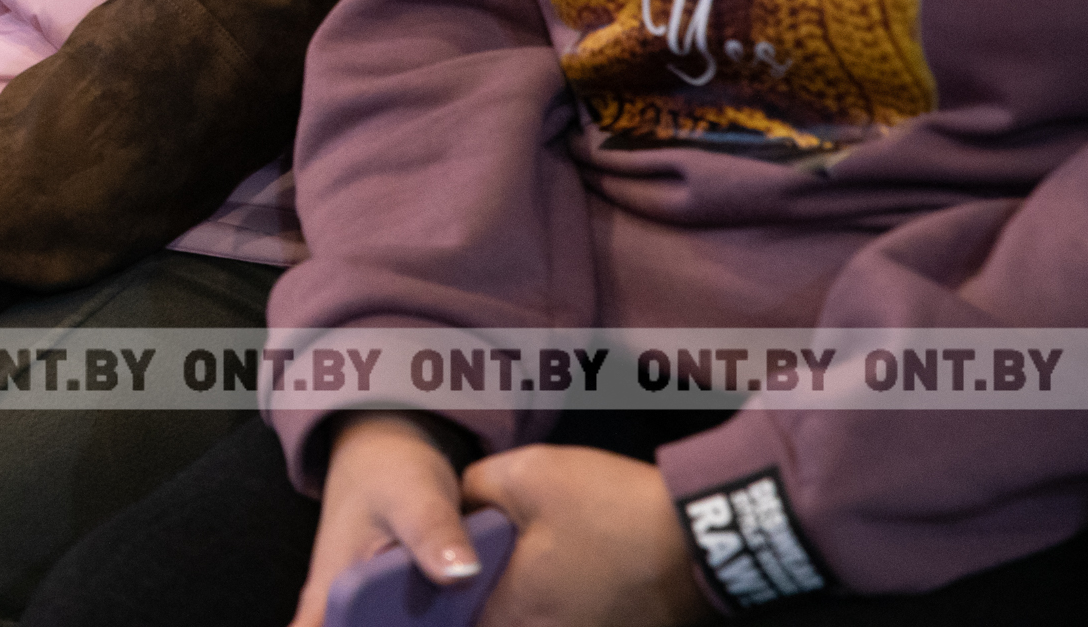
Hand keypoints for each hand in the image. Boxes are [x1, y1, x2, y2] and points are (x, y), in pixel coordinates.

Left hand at [296, 418, 707, 626]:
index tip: (383, 608)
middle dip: (451, 615)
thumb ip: (472, 493)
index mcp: (508, 612)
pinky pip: (554, 625)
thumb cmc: (612, 507)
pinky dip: (533, 611)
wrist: (704, 538)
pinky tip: (529, 583)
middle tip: (417, 596)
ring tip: (474, 584)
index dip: (414, 619)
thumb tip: (451, 507)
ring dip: (490, 612)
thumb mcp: (528, 476)